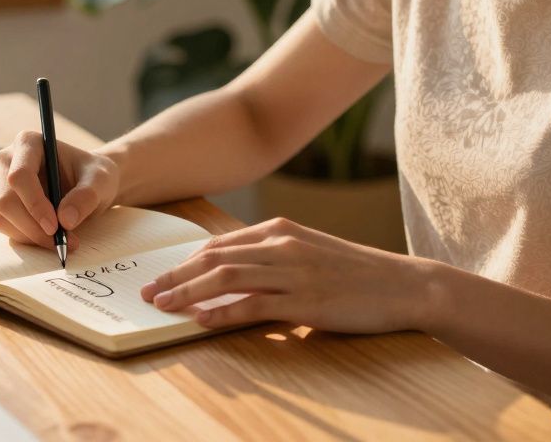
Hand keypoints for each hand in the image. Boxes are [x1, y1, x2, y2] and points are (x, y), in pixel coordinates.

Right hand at [0, 131, 120, 248]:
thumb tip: (65, 220)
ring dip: (30, 236)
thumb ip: (87, 196)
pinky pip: (2, 226)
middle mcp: (6, 159)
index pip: (20, 176)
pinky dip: (25, 238)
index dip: (34, 204)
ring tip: (61, 240)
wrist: (87, 183)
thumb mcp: (100, 181)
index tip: (55, 227)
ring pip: (0, 217)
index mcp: (28, 143)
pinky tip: (47, 236)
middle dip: (33, 227)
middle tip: (63, 242)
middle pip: (6, 201)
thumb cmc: (92, 175)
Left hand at [140, 217, 437, 332]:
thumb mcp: (308, 252)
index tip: (160, 275)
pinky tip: (202, 320)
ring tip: (163, 305)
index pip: (218, 244)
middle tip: (147, 291)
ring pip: (226, 277)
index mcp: (279, 230)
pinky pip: (254, 305)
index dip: (184, 261)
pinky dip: (223, 311)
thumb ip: (271, 258)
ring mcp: (294, 271)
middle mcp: (282, 244)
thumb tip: (230, 272)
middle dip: (175, 275)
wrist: (403, 284)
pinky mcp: (306, 299)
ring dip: (188, 292)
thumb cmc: (355, 272)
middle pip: (214, 257)